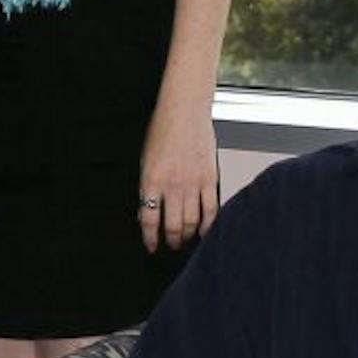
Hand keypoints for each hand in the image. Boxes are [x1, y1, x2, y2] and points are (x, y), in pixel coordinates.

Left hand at [137, 102, 218, 252]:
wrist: (184, 111)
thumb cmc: (162, 131)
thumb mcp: (146, 160)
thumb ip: (149, 186)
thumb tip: (149, 209)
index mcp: (151, 180)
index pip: (149, 218)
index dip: (150, 237)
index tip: (151, 246)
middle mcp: (172, 185)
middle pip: (172, 225)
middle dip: (171, 240)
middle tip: (171, 245)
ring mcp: (193, 183)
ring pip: (191, 221)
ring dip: (187, 235)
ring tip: (185, 240)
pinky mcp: (210, 179)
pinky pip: (211, 209)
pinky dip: (208, 224)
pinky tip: (204, 231)